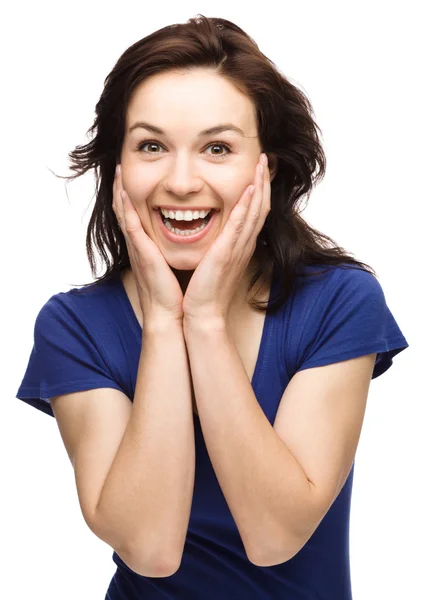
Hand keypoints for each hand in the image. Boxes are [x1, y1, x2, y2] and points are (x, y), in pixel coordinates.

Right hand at [112, 165, 183, 326]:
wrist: (168, 315)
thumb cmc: (171, 293)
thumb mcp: (169, 265)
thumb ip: (169, 251)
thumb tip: (182, 239)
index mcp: (146, 246)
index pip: (135, 215)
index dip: (130, 195)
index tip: (130, 175)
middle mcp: (139, 245)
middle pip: (125, 209)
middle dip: (120, 186)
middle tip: (119, 164)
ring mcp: (138, 249)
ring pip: (125, 213)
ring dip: (120, 190)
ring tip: (118, 169)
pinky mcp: (143, 255)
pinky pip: (132, 227)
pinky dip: (127, 209)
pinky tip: (125, 193)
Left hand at [182, 153, 270, 326]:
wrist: (202, 312)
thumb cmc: (205, 289)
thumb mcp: (214, 261)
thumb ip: (218, 245)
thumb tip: (214, 232)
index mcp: (240, 245)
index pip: (254, 212)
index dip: (259, 190)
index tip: (259, 170)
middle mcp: (244, 244)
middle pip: (261, 207)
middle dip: (264, 181)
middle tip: (266, 158)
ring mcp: (238, 248)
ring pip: (255, 211)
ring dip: (260, 186)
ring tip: (262, 164)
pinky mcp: (228, 253)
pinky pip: (241, 224)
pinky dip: (246, 205)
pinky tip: (250, 188)